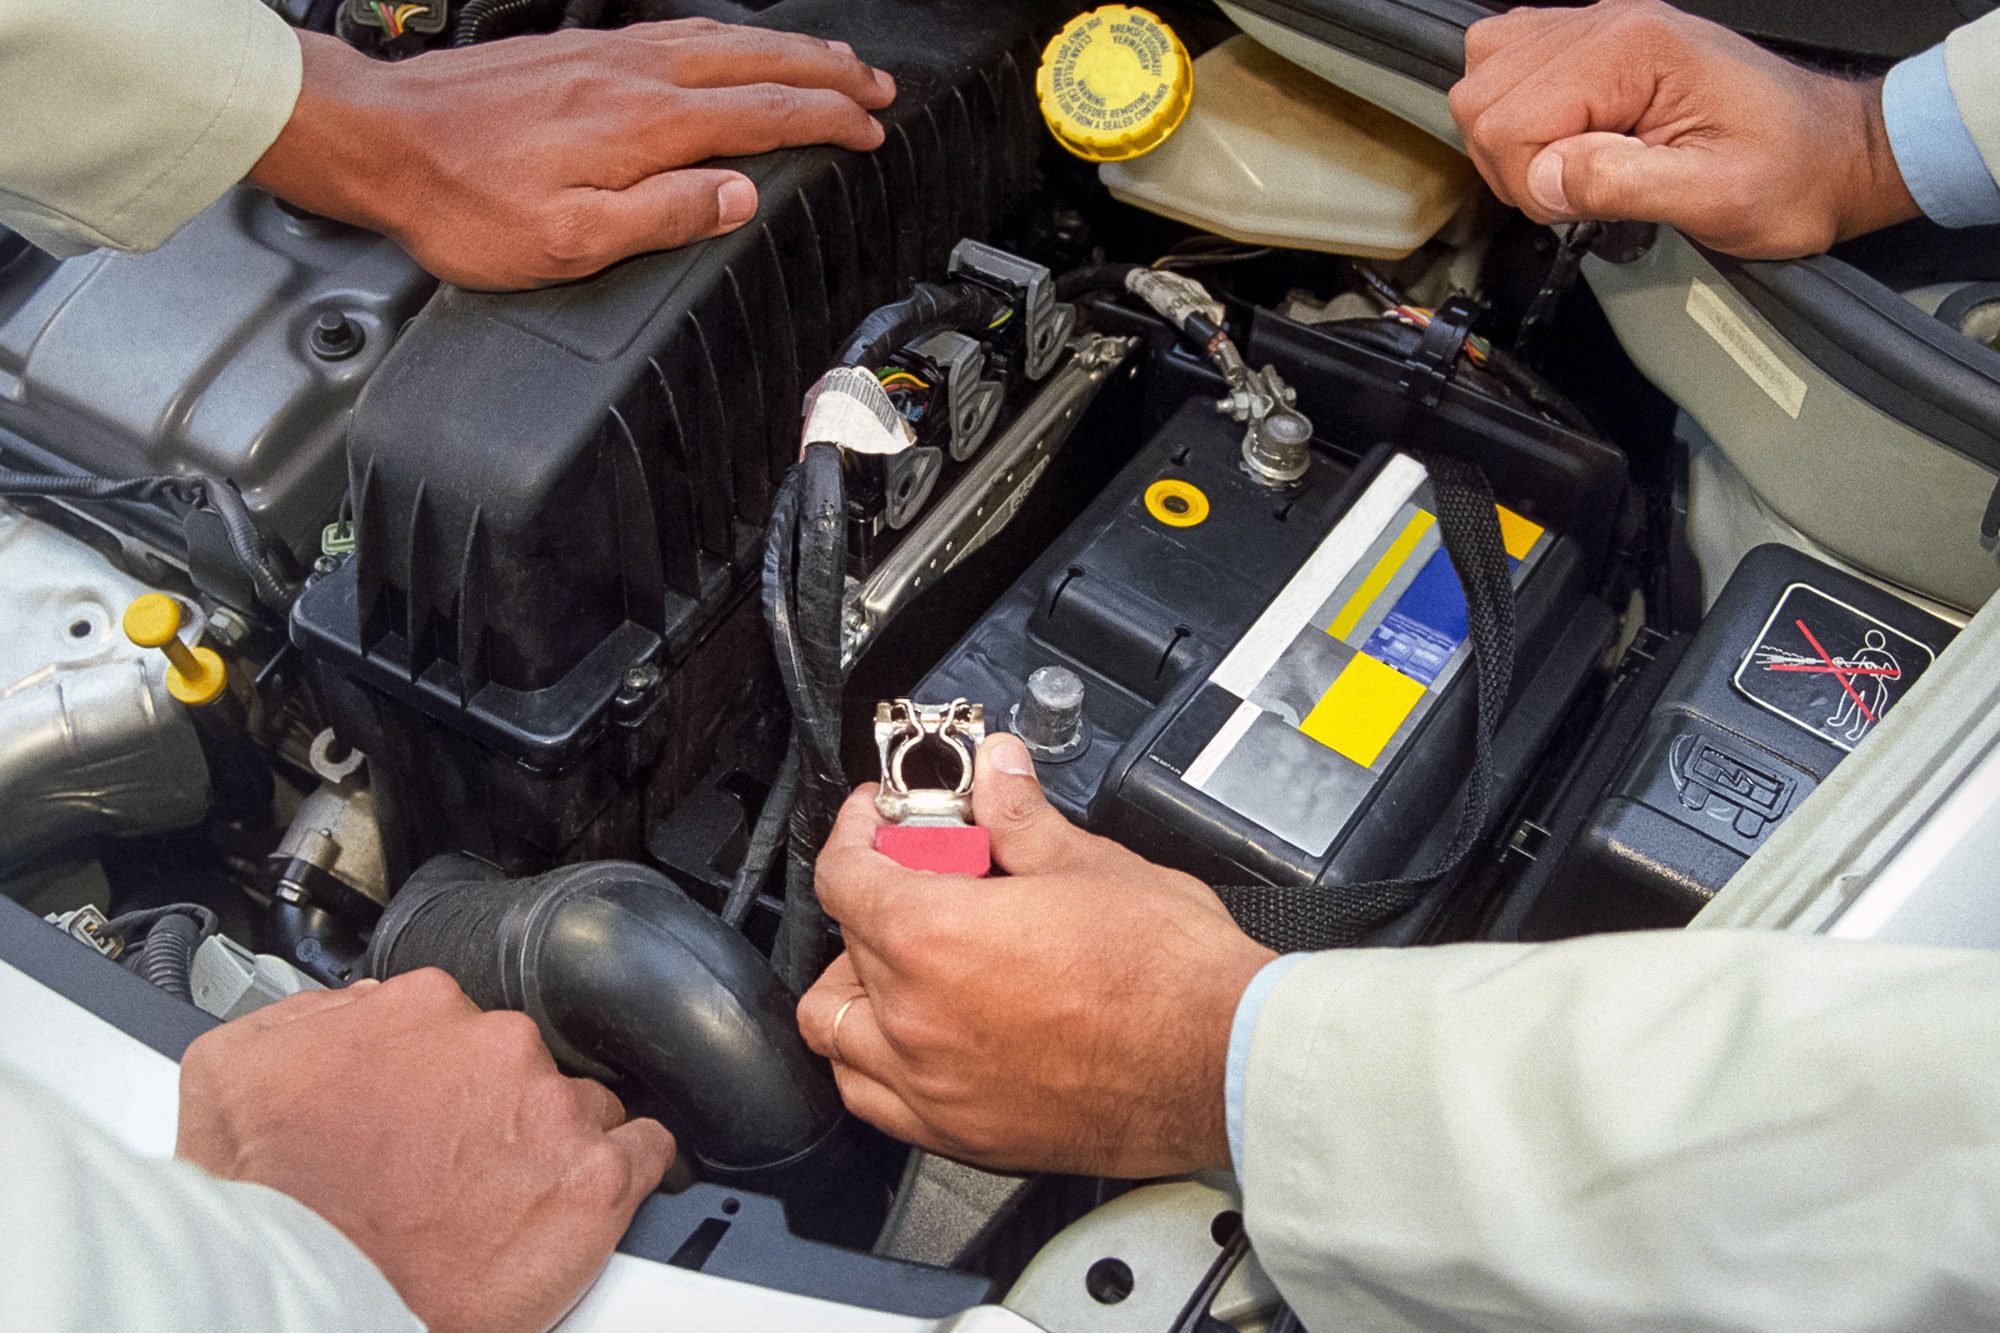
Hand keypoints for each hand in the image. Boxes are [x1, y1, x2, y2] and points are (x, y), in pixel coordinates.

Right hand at [176, 969, 673, 1332]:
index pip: (461, 1020)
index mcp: (422, 1011)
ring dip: (552, 1141)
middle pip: (522, 1062)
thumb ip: (310, 1018)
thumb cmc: (271, 1206)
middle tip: (457, 1164)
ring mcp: (553, 1111)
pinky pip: (645, 1152)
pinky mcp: (596, 1181)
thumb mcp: (238, 1072)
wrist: (303, 1299)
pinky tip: (588, 1196)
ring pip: (581, 1105)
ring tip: (507, 1194)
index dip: (444, 1071)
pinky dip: (628, 1169)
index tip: (431, 1108)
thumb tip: (351, 1010)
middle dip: (496, 1106)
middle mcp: (498, 1047)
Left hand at [251, 20, 896, 288]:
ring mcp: (605, 55)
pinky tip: (731, 46)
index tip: (869, 131)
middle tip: (875, 86)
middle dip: (825, 73)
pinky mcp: (576, 51)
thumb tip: (737, 198)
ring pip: (720, 39)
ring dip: (784, 50)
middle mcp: (633, 76)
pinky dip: (727, 38)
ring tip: (827, 59)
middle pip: (755, 63)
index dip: (826, 122)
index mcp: (644, 125)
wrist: (379, 140)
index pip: (764, 115)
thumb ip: (663, 216)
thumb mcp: (569, 240)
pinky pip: (678, 32)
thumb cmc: (463, 201)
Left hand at [797, 734, 1275, 1176]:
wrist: (1222, 1063)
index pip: (843, 874)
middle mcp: (915, 1018)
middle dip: (876, 900)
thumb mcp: (1089, 864)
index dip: (856, 831)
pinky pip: (875, 1100)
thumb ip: (1020, 816)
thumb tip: (998, 772)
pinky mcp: (963, 1136)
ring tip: (911, 962)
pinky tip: (922, 1036)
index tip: (879, 821)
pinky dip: (877, 1064)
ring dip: (859, 987)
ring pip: (837, 1033)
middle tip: (928, 880)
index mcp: (932, 937)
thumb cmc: (1169, 975)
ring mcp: (932, 1086)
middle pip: (844, 944)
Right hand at [1450, 0, 1917, 256]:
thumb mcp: (1717, 197)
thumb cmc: (1789, 174)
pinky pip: (1510, 56)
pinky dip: (1516, 106)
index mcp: (1635, 51)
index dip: (1530, 179)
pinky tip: (1561, 136)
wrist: (1832, 152)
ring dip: (1507, 134)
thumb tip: (1544, 177)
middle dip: (1511, 159)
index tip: (1576, 204)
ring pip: (1485, 69)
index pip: (1511, 117)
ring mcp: (1601, 28)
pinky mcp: (1597, 46)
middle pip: (1483, 91)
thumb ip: (1624, 183)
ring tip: (1568, 164)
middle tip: (1571, 188)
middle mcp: (1610, 24)